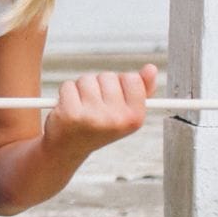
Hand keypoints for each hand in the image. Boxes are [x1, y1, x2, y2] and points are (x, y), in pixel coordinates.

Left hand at [42, 64, 157, 158]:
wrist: (68, 148)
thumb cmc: (98, 125)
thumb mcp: (124, 112)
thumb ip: (141, 90)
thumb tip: (151, 68)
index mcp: (135, 117)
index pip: (132, 78)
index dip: (119, 82)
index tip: (113, 96)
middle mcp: (116, 119)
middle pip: (108, 76)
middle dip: (98, 84)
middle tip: (94, 105)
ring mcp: (93, 116)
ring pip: (87, 79)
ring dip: (81, 87)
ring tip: (81, 105)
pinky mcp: (70, 114)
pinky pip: (68, 85)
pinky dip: (66, 92)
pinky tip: (68, 107)